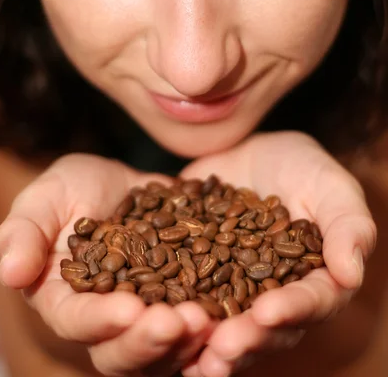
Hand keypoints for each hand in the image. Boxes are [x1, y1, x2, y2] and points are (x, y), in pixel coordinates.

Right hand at [0, 154, 213, 375]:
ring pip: (166, 350)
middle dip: (151, 340)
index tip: (126, 309)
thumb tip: (9, 271)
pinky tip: (241, 316)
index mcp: (66, 301)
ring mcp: (149, 318)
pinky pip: (202, 328)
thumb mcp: (46, 197)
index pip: (77, 321)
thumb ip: (24, 231)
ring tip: (210, 321)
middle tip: (180, 322)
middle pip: (124, 351)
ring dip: (188, 343)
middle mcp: (108, 322)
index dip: (100, 320)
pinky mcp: (185, 305)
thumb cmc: (75, 189)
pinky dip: (218, 329)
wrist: (125, 184)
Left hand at [179, 131, 376, 376]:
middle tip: (222, 346)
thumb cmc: (300, 166)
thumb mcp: (329, 184)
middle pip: (266, 329)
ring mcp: (234, 293)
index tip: (268, 311)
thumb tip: (350, 272)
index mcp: (315, 280)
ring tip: (193, 355)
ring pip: (226, 329)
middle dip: (245, 339)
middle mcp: (275, 297)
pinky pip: (187, 303)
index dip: (292, 309)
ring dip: (210, 344)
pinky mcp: (197, 280)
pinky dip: (176, 319)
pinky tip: (156, 326)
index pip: (311, 302)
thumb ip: (347, 225)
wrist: (247, 152)